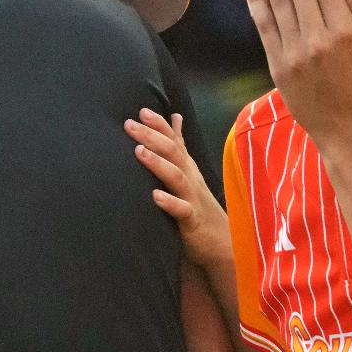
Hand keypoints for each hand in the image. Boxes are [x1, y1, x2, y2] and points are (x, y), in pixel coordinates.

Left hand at [124, 111, 229, 264]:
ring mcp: (192, 198)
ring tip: (138, 152)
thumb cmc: (198, 203)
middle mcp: (190, 178)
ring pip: (176, 177)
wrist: (221, 241)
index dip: (159, 124)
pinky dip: (169, 202)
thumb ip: (180, 145)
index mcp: (187, 167)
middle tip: (129, 124)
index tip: (141, 111)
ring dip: (158, 163)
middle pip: (172, 152)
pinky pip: (182, 210)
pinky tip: (154, 196)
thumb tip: (175, 117)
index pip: (174, 139)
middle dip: (151, 136)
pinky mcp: (192, 221)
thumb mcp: (188, 171)